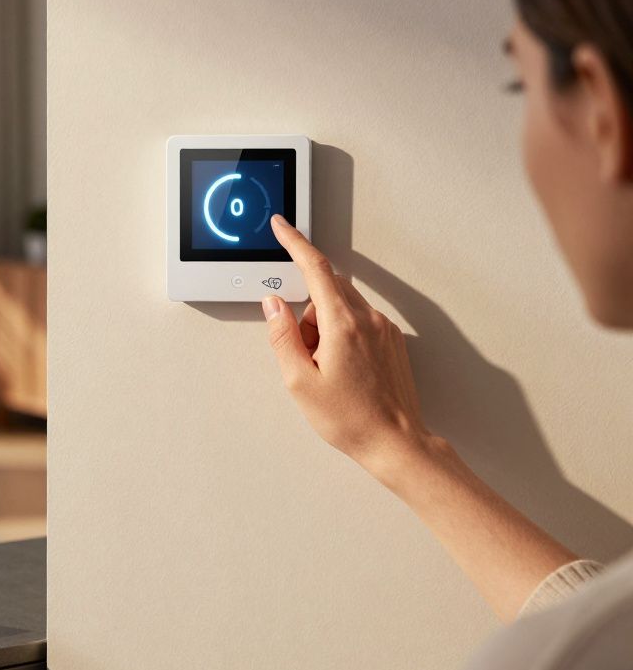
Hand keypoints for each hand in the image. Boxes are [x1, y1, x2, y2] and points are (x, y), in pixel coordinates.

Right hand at [261, 215, 431, 481]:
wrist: (396, 442)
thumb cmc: (350, 419)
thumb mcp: (300, 381)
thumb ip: (282, 336)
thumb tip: (273, 304)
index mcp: (343, 324)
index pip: (315, 268)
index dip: (295, 243)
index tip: (281, 226)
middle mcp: (368, 319)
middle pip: (326, 291)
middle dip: (306, 314)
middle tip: (304, 354)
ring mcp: (383, 329)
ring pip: (341, 308)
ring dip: (323, 329)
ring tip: (326, 370)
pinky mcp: (391, 341)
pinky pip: (357, 322)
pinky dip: (340, 337)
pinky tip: (342, 371)